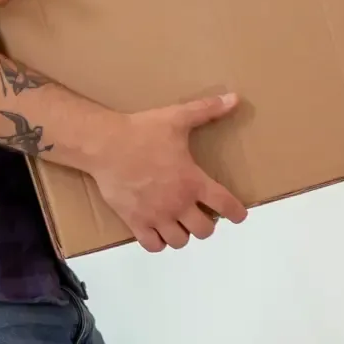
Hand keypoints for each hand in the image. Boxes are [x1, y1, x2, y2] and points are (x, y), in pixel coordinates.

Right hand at [75, 94, 247, 252]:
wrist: (106, 145)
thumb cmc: (142, 132)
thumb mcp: (177, 117)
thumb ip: (207, 110)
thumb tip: (234, 98)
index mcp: (193, 181)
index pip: (226, 205)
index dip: (237, 213)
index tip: (238, 215)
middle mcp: (178, 203)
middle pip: (205, 230)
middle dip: (207, 224)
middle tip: (200, 213)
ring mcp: (156, 216)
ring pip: (180, 241)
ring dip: (183, 234)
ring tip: (179, 222)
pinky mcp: (135, 221)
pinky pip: (153, 245)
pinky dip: (158, 242)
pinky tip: (158, 230)